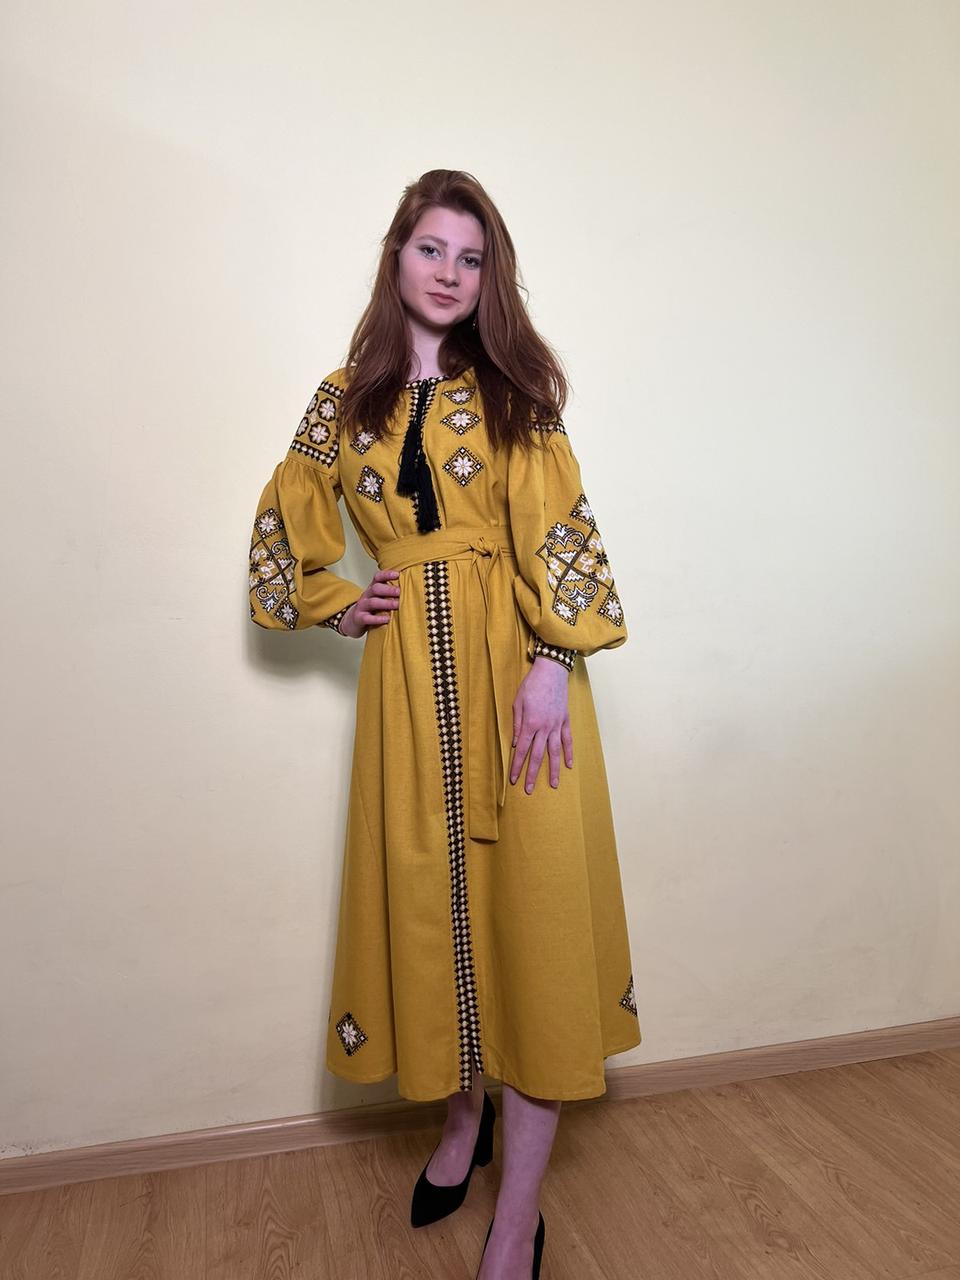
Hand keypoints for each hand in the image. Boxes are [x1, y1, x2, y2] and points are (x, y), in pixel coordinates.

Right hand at [339, 569, 400, 637]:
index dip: (387, 574)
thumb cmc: (372, 609)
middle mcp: (367, 595)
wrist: (353, 621)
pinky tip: (387, 619)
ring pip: (372, 602)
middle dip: (388, 590)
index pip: (378, 577)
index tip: (398, 574)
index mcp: (373, 588)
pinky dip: (377, 619)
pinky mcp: (359, 618)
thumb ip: (390, 594)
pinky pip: (367, 618)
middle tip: (400, 592)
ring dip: (386, 603)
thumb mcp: (379, 598)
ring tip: (397, 605)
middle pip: (376, 588)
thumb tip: (411, 590)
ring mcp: (362, 607)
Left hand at [509, 656, 573, 792]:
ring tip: (554, 785)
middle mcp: (544, 728)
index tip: (514, 779)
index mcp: (530, 724)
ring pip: (555, 752)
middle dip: (533, 774)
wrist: (551, 672)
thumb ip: (517, 724)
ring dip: (554, 770)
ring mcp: (557, 725)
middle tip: (529, 789)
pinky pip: (567, 740)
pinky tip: (569, 765)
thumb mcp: (517, 702)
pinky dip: (569, 753)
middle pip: (538, 756)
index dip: (517, 766)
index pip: (522, 751)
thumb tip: (516, 744)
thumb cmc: (531, 685)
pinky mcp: (565, 721)